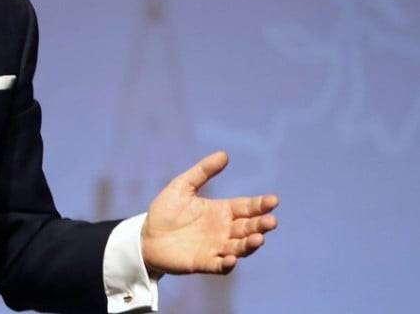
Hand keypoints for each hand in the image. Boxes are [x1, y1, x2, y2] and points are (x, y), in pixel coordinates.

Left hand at [141, 151, 278, 275]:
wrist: (146, 236)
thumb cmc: (166, 210)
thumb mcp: (182, 186)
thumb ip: (202, 171)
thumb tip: (224, 154)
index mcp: (221, 211)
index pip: (246, 207)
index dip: (260, 205)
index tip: (274, 200)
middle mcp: (223, 230)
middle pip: (248, 227)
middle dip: (260, 225)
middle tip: (271, 221)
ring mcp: (215, 247)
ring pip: (239, 247)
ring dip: (249, 244)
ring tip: (258, 238)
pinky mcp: (202, 262)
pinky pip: (218, 265)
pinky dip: (226, 264)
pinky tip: (231, 259)